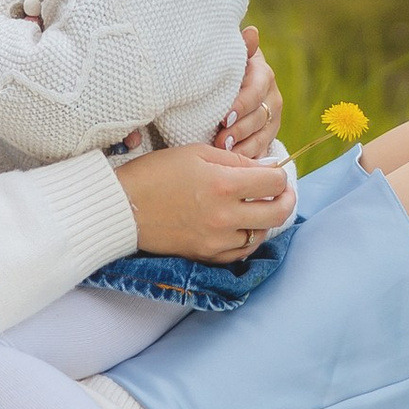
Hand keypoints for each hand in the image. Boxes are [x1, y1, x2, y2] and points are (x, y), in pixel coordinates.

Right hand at [119, 140, 297, 267]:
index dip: (280, 174)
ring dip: (266, 220)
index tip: (274, 171)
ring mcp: (217, 240)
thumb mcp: (195, 153)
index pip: (274, 183)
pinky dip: (248, 239)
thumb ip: (235, 160)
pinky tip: (242, 226)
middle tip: (281, 191)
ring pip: (261, 235)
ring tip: (259, 206)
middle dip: (286, 199)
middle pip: (278, 213)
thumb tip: (267, 168)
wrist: (122, 207)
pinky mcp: (206, 255)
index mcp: (223, 184)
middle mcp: (225, 216)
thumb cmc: (155, 173)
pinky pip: (241, 252)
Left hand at [217, 24, 283, 157]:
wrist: (230, 87)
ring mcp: (272, 119)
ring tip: (225, 153)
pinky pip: (263, 151)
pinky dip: (250, 159)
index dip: (241, 105)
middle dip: (240, 130)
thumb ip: (240, 48)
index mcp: (263, 75)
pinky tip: (236, 165)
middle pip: (260, 116)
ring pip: (263, 136)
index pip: (256, 91)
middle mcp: (272, 97)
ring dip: (244, 147)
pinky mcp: (268, 137)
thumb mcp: (230, 57)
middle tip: (220, 140)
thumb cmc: (226, 70)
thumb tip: (252, 32)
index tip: (224, 117)